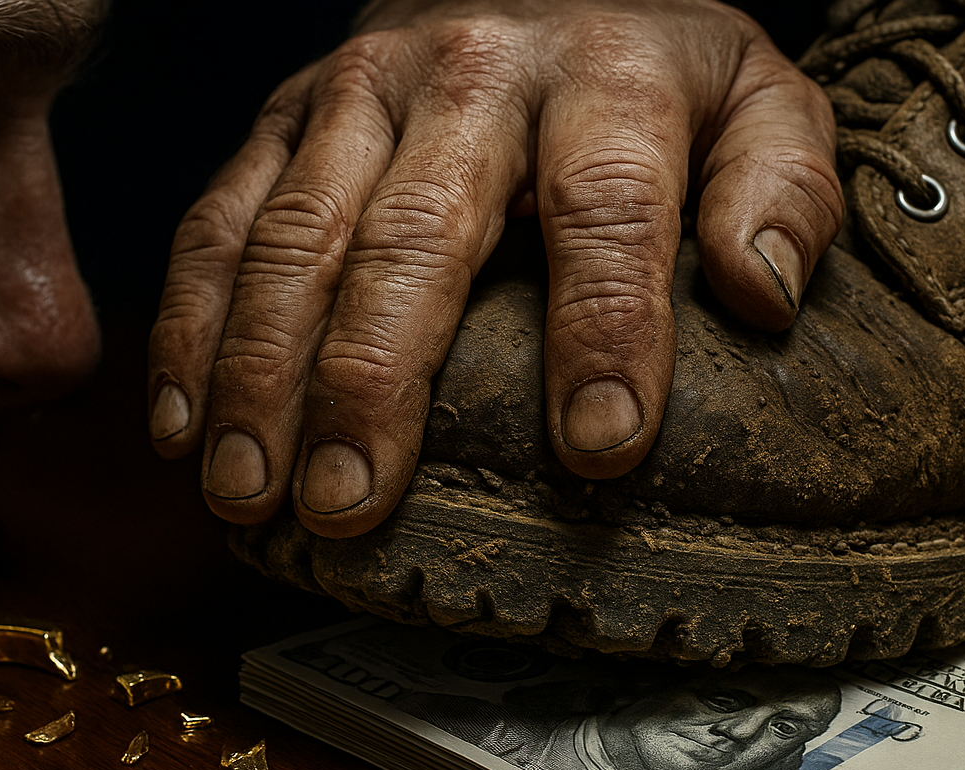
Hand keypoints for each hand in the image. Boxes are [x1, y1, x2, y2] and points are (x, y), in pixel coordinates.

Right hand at [148, 0, 840, 537]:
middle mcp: (464, 73)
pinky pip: (216, 218)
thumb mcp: (755, 97)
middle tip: (350, 504)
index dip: (605, 329)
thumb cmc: (647, 70)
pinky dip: (190, 324)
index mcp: (603, 74)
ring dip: (259, 371)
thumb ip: (781, 184)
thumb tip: (759, 292)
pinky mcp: (280, 116)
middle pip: (413, 234)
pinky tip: (183, 425)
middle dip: (373, 379)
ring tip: (249, 492)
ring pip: (291, 234)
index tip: (598, 450)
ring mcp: (354, 92)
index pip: (605, 207)